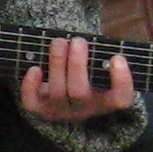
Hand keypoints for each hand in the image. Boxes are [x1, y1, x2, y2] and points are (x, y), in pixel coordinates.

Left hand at [22, 33, 137, 123]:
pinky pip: (32, 103)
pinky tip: (34, 68)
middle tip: (78, 40)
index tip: (117, 58)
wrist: (64, 94)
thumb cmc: (87, 72)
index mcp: (106, 100)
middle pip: (80, 92)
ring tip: (59, 42)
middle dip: (77, 64)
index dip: (122, 81)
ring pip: (57, 92)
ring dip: (56, 63)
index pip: (121, 99)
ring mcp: (61, 111)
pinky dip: (30, 86)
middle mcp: (85, 109)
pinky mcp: (40, 109)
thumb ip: (102, 57)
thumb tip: (92, 40)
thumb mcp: (100, 67)